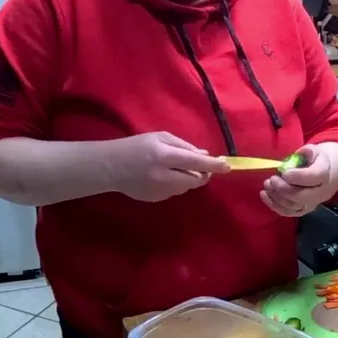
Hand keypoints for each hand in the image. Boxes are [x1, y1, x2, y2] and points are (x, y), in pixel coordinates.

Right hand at [113, 132, 229, 202]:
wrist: (109, 168)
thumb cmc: (135, 147)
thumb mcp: (159, 138)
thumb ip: (184, 146)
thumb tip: (205, 156)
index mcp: (165, 156)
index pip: (196, 163)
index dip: (214, 165)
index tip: (228, 166)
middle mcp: (164, 176)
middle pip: (196, 179)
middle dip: (202, 173)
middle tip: (199, 165)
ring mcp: (160, 191)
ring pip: (186, 186)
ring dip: (187, 178)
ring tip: (172, 167)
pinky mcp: (156, 199)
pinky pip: (175, 191)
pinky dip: (175, 183)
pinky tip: (161, 176)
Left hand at [260, 144, 337, 216]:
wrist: (325, 175)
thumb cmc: (315, 161)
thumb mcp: (314, 151)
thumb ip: (308, 151)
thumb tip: (300, 154)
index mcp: (324, 175)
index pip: (313, 178)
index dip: (297, 176)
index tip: (284, 172)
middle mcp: (319, 193)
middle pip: (302, 196)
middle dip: (283, 189)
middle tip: (272, 179)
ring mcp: (311, 204)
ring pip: (293, 206)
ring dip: (276, 196)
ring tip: (267, 184)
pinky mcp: (302, 210)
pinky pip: (287, 212)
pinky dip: (273, 205)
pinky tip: (264, 194)